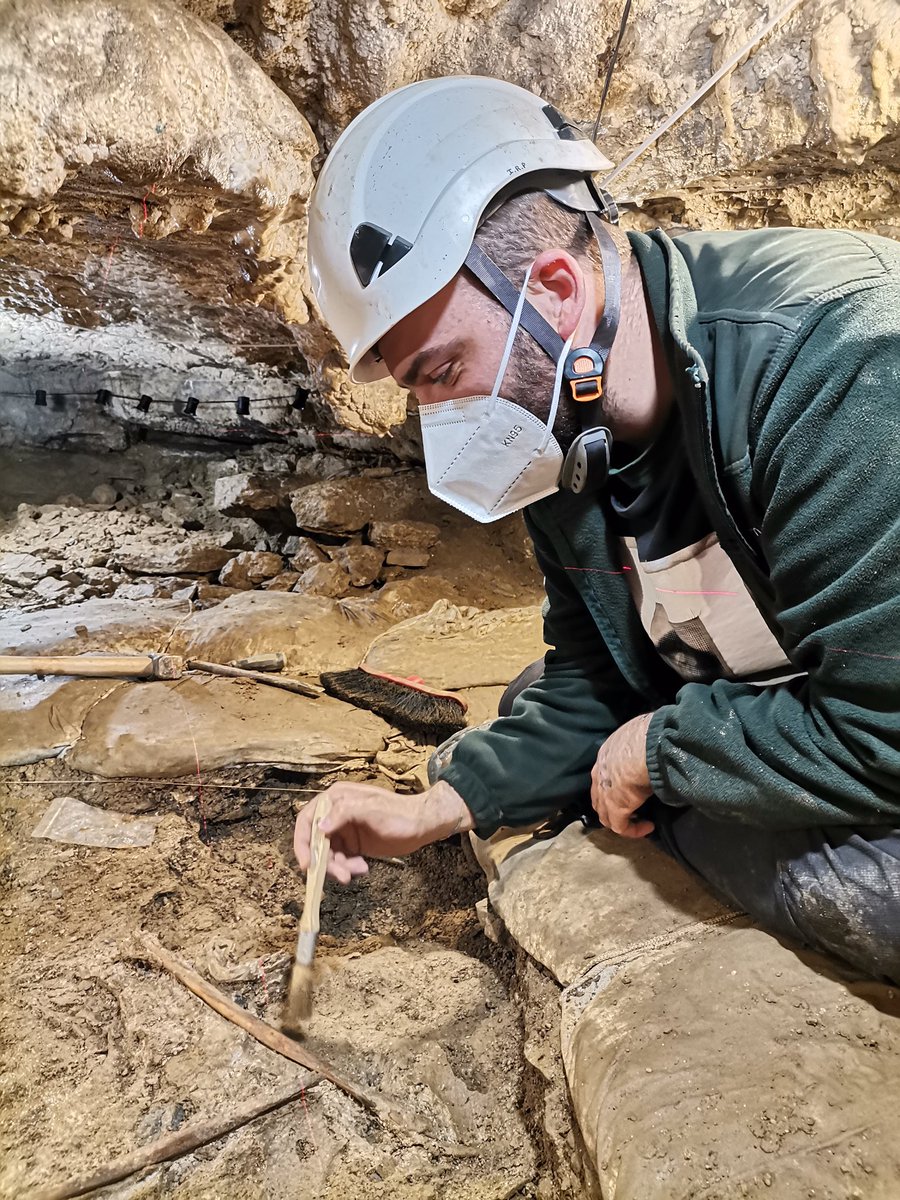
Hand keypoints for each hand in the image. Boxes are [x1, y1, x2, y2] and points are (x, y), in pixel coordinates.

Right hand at [293, 780, 474, 883]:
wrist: (422, 825)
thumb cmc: (399, 813)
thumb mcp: (371, 810)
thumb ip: (344, 813)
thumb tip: (320, 827)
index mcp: (336, 799)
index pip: (307, 820)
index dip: (302, 842)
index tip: (307, 865)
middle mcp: (336, 814)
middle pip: (316, 842)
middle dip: (325, 862)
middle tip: (342, 876)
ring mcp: (344, 830)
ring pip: (328, 855)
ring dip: (339, 867)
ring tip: (359, 871)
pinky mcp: (353, 845)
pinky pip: (341, 861)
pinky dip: (348, 868)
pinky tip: (364, 868)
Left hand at [591, 713, 654, 838]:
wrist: (648, 746)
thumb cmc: (649, 736)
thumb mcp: (640, 737)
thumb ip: (641, 747)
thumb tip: (653, 751)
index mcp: (605, 754)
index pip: (603, 774)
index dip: (614, 785)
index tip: (631, 789)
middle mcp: (599, 773)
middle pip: (599, 796)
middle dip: (611, 805)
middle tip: (631, 808)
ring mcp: (604, 792)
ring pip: (605, 813)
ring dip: (620, 819)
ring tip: (639, 820)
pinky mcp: (615, 808)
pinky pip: (621, 827)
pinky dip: (633, 830)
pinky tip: (648, 827)